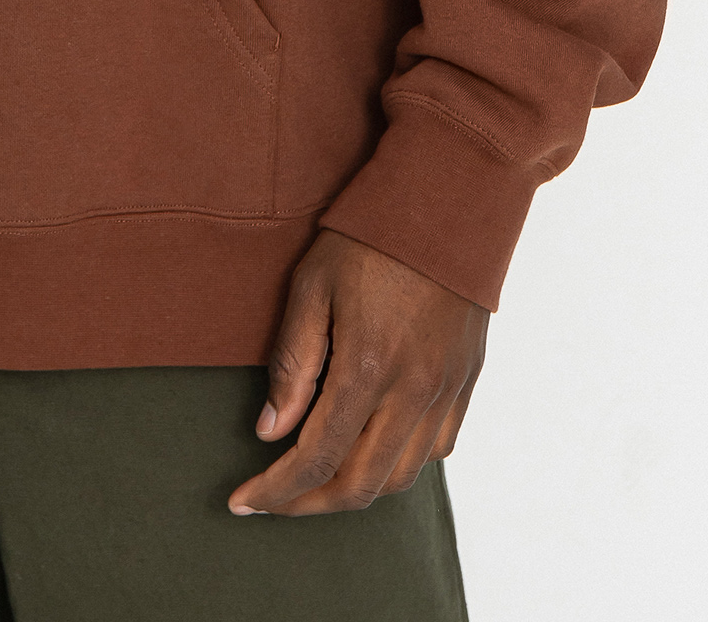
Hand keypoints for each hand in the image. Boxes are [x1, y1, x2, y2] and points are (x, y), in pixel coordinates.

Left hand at [228, 230, 485, 514]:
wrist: (448, 202)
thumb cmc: (370, 236)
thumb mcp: (313, 284)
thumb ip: (293, 362)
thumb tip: (269, 432)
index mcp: (368, 367)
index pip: (318, 458)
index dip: (277, 490)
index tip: (242, 502)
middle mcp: (413, 391)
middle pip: (361, 485)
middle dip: (310, 504)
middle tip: (273, 500)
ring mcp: (445, 391)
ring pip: (401, 477)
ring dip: (354, 491)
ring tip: (315, 481)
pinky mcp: (465, 382)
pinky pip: (435, 450)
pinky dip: (398, 465)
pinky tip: (370, 450)